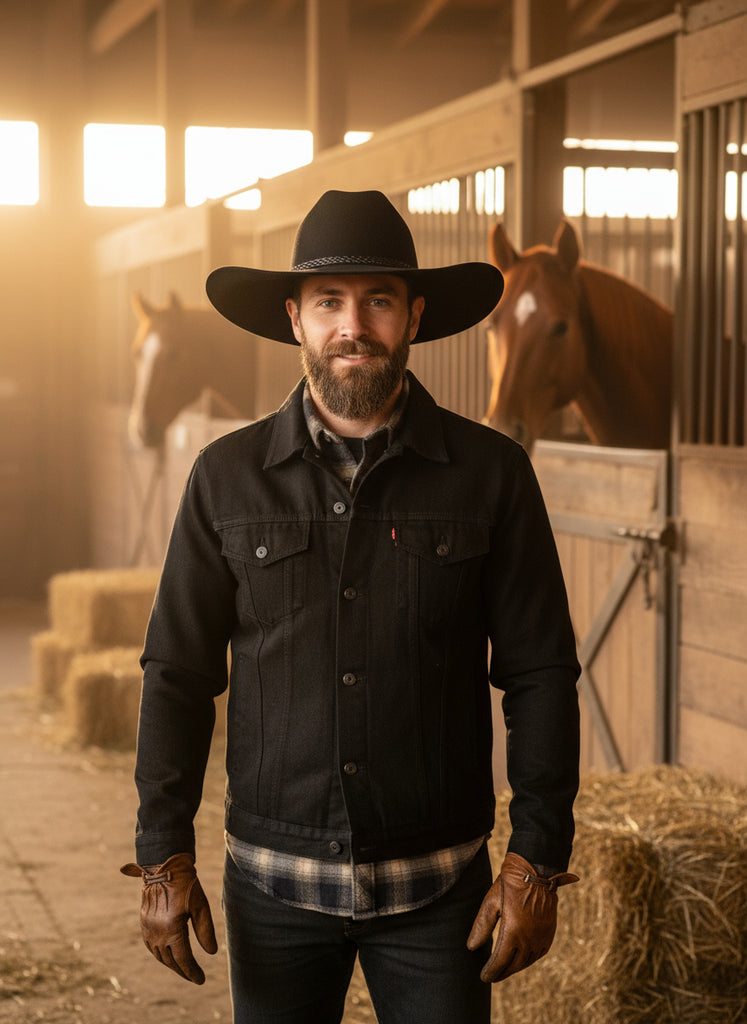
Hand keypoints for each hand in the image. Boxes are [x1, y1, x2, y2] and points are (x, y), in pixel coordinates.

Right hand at [121, 853, 217, 983]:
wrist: (163, 867)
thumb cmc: (185, 884)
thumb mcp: (200, 905)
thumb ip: (205, 930)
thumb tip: (211, 953)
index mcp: (172, 930)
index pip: (184, 960)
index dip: (193, 972)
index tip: (201, 980)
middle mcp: (157, 934)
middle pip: (171, 961)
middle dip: (183, 971)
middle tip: (195, 977)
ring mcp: (148, 930)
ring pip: (160, 956)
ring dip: (172, 964)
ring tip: (184, 968)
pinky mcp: (143, 924)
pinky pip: (151, 947)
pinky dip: (161, 955)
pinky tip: (169, 955)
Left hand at [466, 852, 577, 982]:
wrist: (537, 871)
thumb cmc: (510, 883)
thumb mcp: (491, 902)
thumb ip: (482, 926)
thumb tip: (471, 947)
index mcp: (513, 932)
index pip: (500, 961)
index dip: (491, 972)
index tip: (484, 977)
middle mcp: (529, 938)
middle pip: (514, 965)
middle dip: (502, 972)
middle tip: (492, 976)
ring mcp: (541, 936)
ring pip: (527, 961)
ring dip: (515, 967)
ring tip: (504, 969)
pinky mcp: (549, 932)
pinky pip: (538, 953)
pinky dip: (528, 959)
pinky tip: (521, 959)